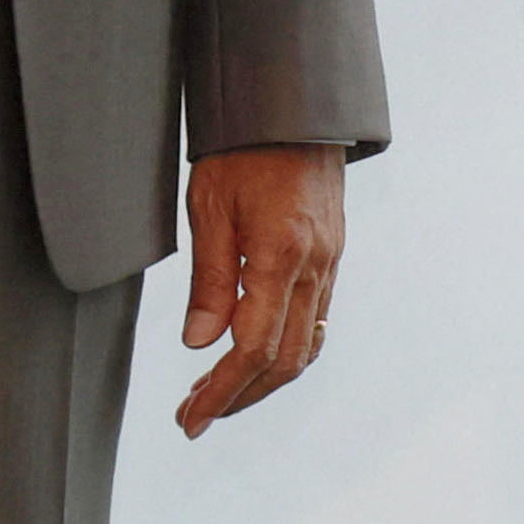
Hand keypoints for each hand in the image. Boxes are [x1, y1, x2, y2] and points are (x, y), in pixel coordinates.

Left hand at [175, 143, 344, 436]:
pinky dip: (288, 347)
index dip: (220, 393)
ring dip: (264, 379)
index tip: (191, 420)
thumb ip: (208, 279)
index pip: (252, 350)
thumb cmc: (244, 146)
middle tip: (197, 415)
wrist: (294, 103)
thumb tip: (198, 344)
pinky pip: (316, 317)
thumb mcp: (210, 206)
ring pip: (306, 344)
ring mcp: (330, 260)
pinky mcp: (333, 252)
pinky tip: (260, 352)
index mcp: (281, 254)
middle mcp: (315, 265)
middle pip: (285, 360)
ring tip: (222, 392)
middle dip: (240, 397)